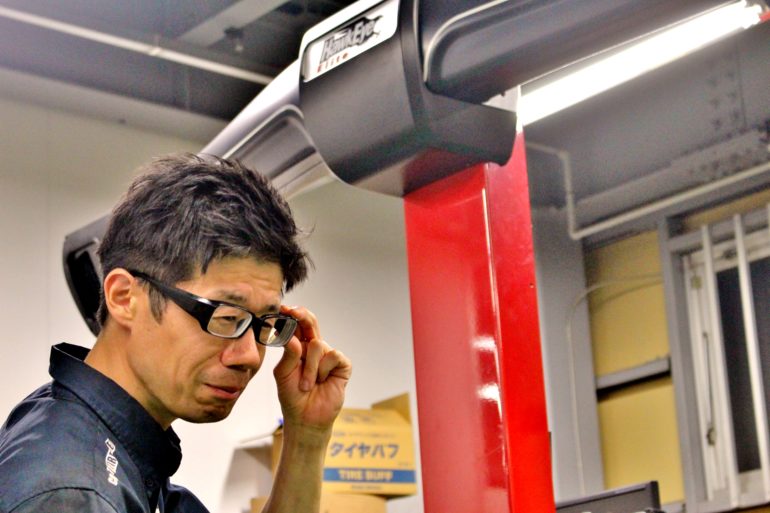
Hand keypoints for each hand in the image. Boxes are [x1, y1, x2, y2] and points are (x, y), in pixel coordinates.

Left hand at [272, 305, 351, 433]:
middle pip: (311, 323)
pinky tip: (322, 382)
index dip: (291, 315)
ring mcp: (328, 356)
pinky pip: (333, 356)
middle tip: (294, 312)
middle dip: (303, 316)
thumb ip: (288, 355)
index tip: (283, 308)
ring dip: (309, 368)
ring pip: (318, 344)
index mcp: (297, 347)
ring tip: (307, 385)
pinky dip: (324, 370)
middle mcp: (313, 348)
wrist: (305, 418)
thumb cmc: (292, 396)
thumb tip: (293, 339)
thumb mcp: (283, 374)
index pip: (295, 326)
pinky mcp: (342, 365)